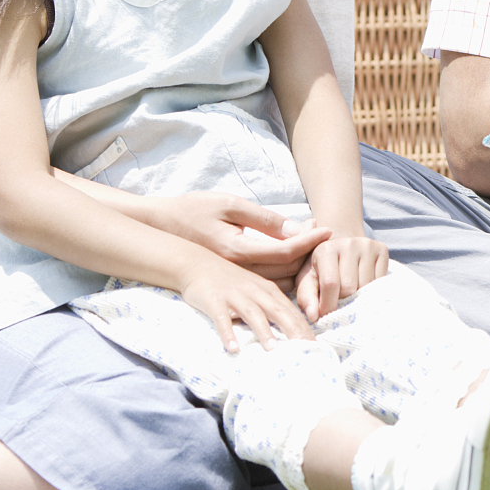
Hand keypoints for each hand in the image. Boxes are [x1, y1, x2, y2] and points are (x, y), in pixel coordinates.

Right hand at [141, 193, 329, 283]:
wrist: (161, 226)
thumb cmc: (194, 210)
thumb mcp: (229, 205)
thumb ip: (262, 219)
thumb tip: (294, 229)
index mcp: (238, 249)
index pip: (286, 251)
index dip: (310, 240)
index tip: (328, 229)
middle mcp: (238, 269)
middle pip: (286, 270)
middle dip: (309, 254)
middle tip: (321, 234)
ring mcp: (234, 278)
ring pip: (278, 282)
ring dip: (299, 268)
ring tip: (312, 248)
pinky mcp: (231, 281)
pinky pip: (264, 284)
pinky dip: (282, 276)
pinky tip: (292, 262)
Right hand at [175, 256, 315, 351]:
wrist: (197, 263)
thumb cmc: (230, 281)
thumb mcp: (255, 288)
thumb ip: (273, 304)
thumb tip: (293, 327)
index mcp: (268, 290)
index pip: (291, 310)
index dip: (305, 327)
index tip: (316, 346)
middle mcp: (254, 291)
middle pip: (278, 311)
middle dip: (294, 330)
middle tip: (306, 350)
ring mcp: (234, 295)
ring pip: (252, 313)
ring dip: (263, 331)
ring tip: (273, 349)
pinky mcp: (214, 300)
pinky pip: (221, 318)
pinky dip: (227, 332)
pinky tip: (233, 348)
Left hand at [296, 233, 389, 319]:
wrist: (342, 247)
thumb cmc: (322, 268)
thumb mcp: (307, 280)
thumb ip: (306, 298)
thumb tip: (313, 316)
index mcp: (326, 249)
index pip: (330, 283)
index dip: (328, 305)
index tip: (326, 316)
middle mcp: (348, 243)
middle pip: (350, 287)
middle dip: (343, 301)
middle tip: (339, 301)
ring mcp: (367, 245)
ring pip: (366, 286)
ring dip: (358, 297)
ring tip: (350, 293)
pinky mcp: (382, 249)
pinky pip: (380, 280)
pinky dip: (371, 289)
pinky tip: (363, 286)